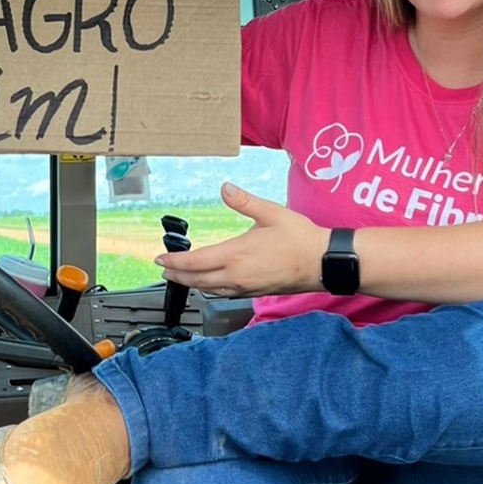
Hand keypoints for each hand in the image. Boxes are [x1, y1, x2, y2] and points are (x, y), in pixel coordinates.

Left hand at [154, 182, 328, 297]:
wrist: (322, 263)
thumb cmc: (300, 238)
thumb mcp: (271, 213)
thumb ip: (244, 202)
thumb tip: (225, 188)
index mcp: (236, 255)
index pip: (195, 262)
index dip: (174, 262)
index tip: (160, 260)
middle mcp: (236, 275)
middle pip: (197, 280)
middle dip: (177, 276)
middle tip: (164, 271)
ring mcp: (246, 287)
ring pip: (209, 290)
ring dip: (192, 284)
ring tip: (182, 277)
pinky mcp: (255, 293)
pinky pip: (225, 294)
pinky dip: (210, 289)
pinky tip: (211, 284)